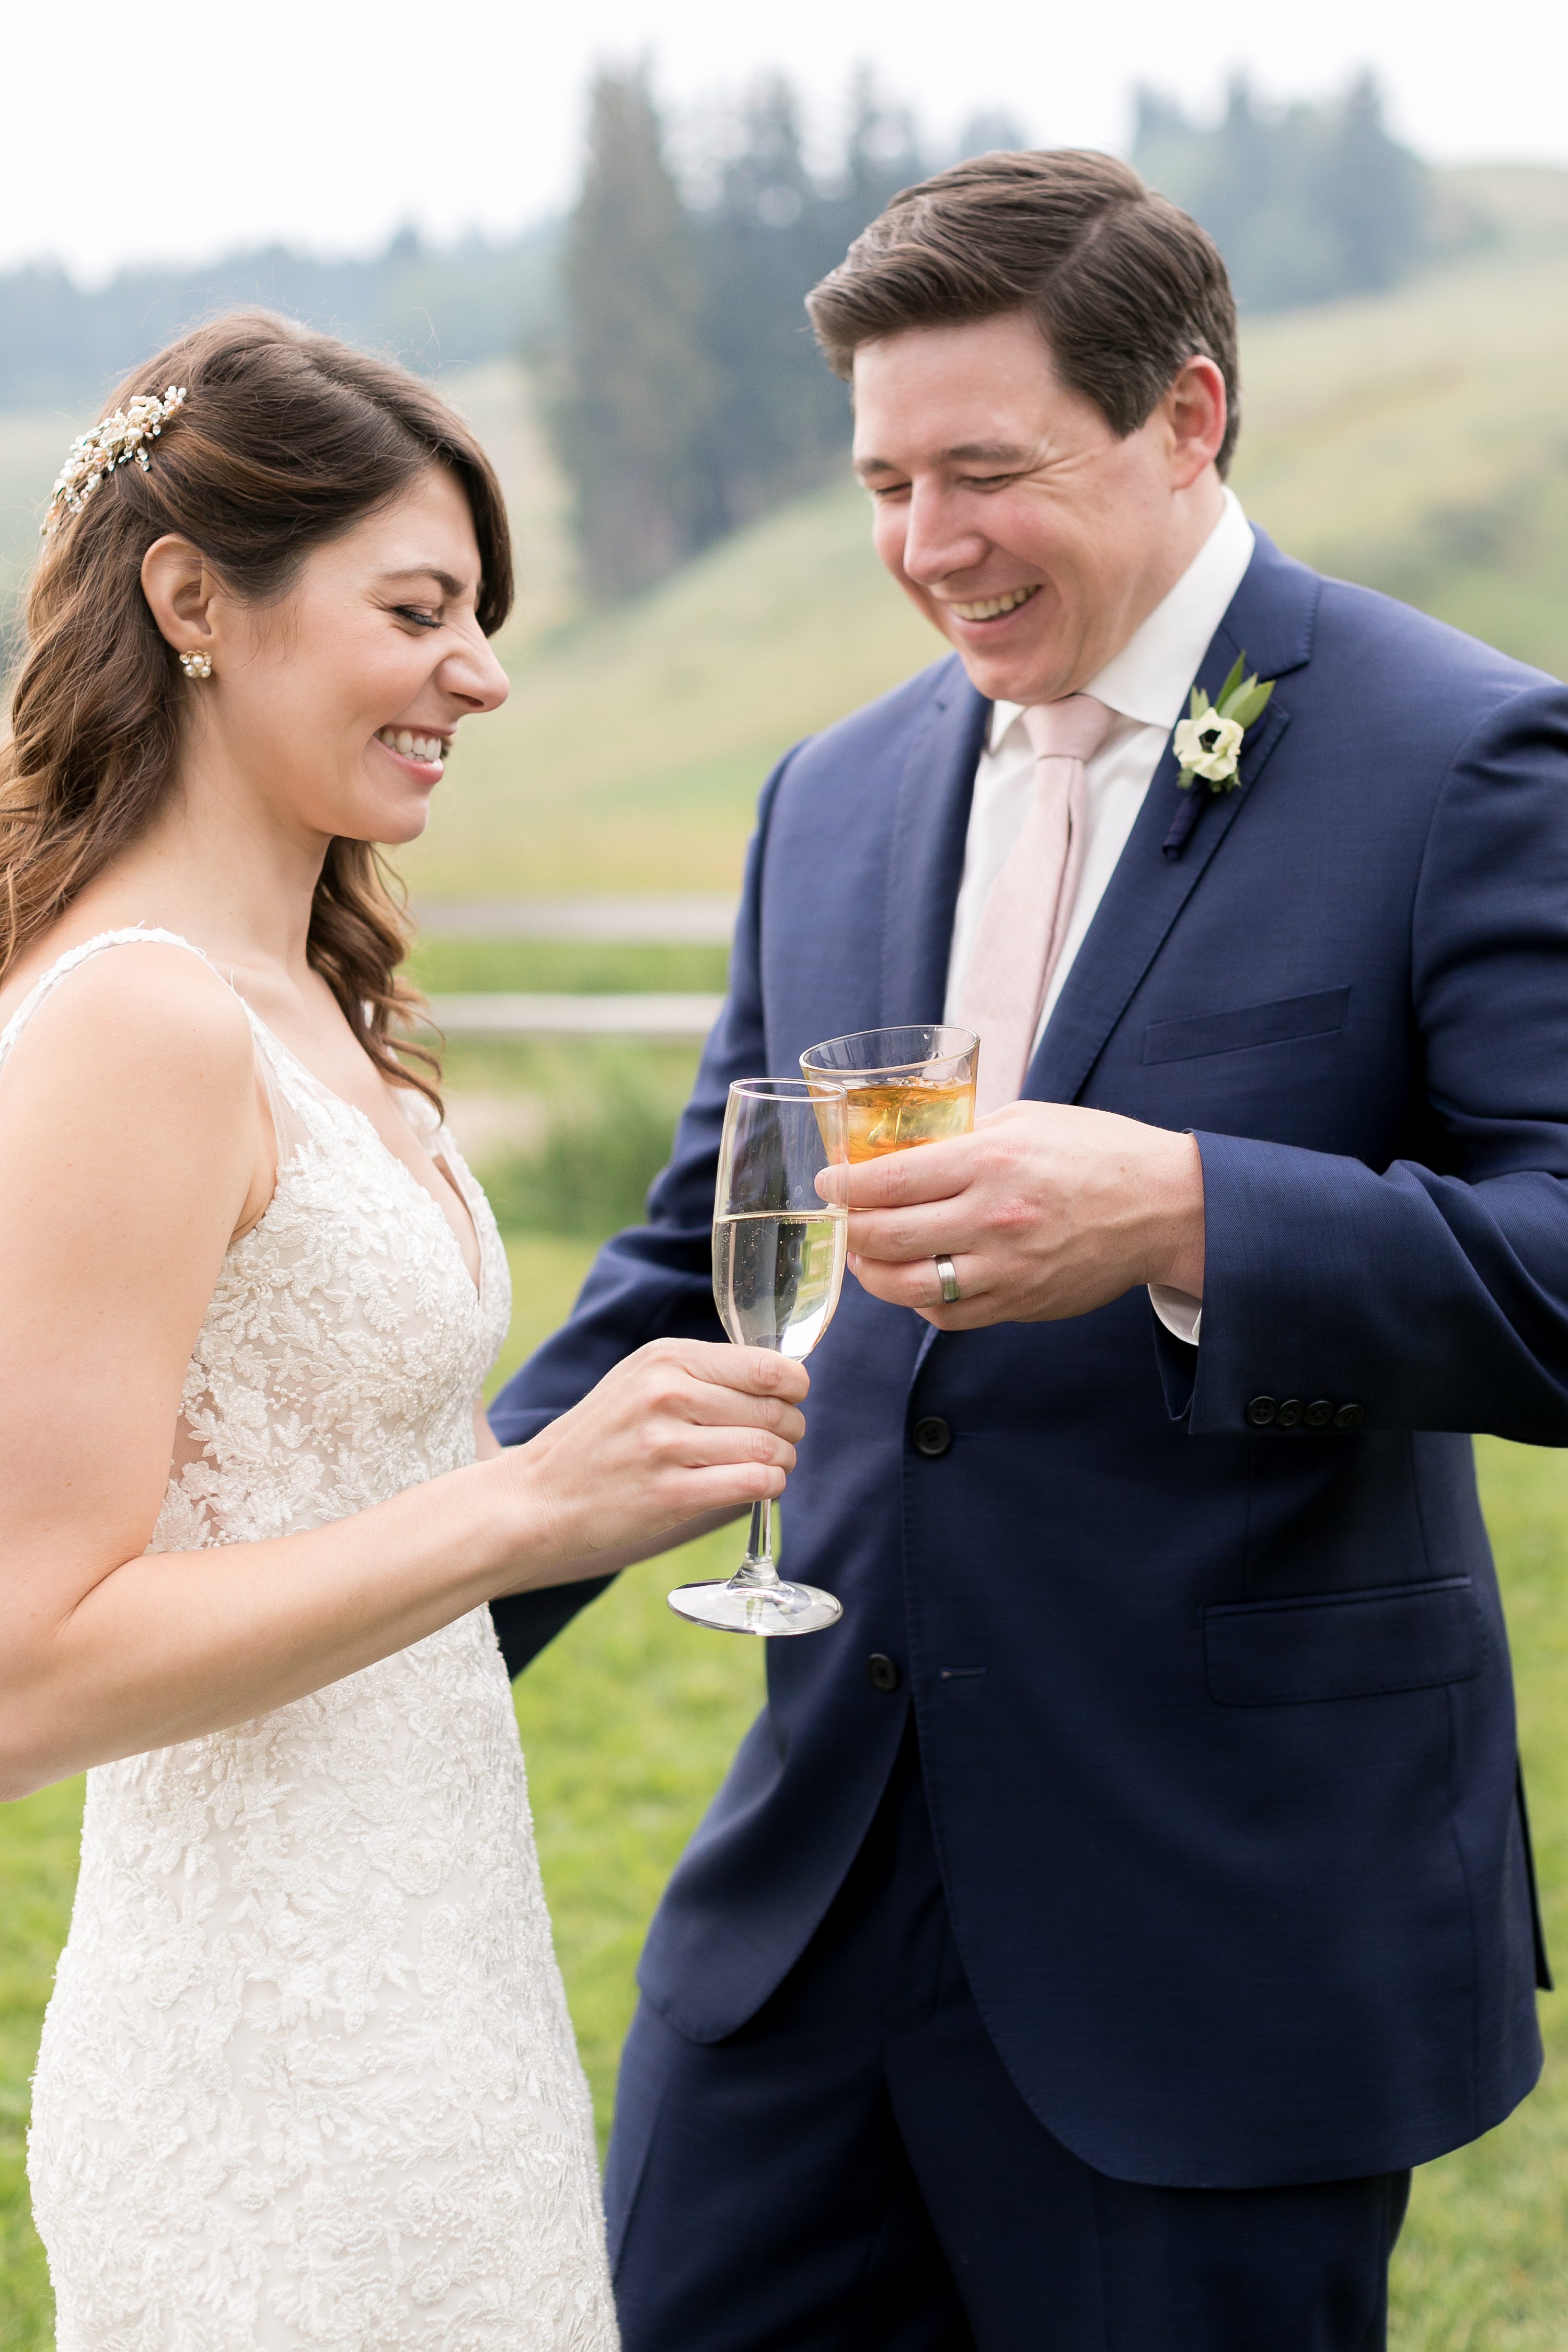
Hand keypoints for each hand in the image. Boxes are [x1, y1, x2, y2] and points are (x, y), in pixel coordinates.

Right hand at [505, 1339, 807, 1565]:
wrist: (542, 1494)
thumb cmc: (603, 1436)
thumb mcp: (641, 1379)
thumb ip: (702, 1373)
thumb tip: (780, 1378)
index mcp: (665, 1358)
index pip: (765, 1366)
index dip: (794, 1386)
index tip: (792, 1399)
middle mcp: (666, 1395)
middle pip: (772, 1410)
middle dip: (791, 1428)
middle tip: (783, 1440)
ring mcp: (666, 1445)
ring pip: (767, 1448)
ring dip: (783, 1461)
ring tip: (772, 1465)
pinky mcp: (669, 1493)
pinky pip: (751, 1484)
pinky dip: (769, 1486)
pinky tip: (759, 1486)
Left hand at [819, 1102, 1204, 1328]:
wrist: (1165, 1206)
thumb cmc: (1097, 1151)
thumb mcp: (1026, 1120)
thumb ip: (963, 1137)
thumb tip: (902, 1149)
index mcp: (992, 1160)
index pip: (890, 1180)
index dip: (845, 1186)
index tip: (828, 1183)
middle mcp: (994, 1218)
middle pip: (886, 1238)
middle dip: (850, 1230)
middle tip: (844, 1219)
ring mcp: (1006, 1269)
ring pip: (907, 1287)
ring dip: (872, 1274)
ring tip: (866, 1257)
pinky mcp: (1020, 1304)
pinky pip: (947, 1316)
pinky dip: (919, 1302)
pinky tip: (915, 1281)